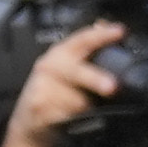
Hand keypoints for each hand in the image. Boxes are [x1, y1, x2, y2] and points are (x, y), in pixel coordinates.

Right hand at [7, 20, 129, 146]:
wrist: (27, 120)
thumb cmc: (52, 92)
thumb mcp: (66, 67)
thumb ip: (86, 49)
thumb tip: (103, 25)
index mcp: (59, 53)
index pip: (82, 39)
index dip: (101, 35)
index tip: (120, 32)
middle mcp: (48, 66)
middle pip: (75, 71)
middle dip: (94, 79)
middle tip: (112, 87)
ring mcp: (41, 88)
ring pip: (75, 101)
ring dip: (86, 108)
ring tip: (81, 110)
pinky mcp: (39, 110)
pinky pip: (66, 118)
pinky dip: (74, 122)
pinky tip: (70, 120)